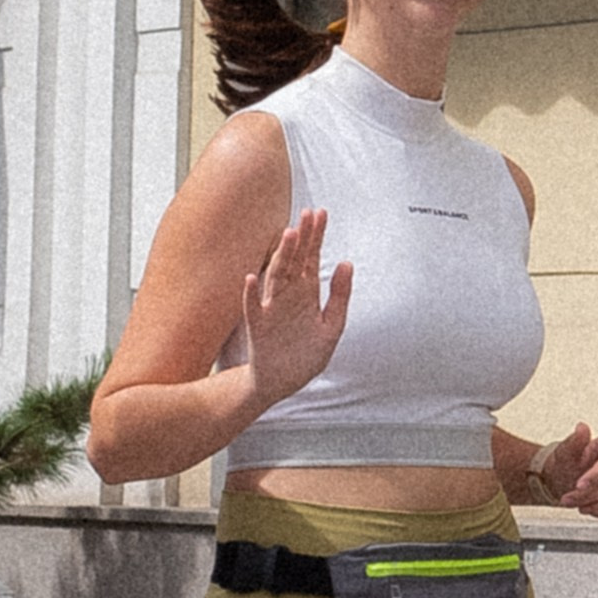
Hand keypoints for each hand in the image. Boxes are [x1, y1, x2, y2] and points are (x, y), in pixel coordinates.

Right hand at [238, 207, 352, 414]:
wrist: (278, 384)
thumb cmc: (304, 356)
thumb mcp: (332, 327)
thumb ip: (340, 297)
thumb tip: (347, 263)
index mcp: (307, 295)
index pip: (311, 259)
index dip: (317, 237)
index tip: (321, 213)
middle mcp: (288, 297)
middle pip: (294, 261)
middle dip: (302, 238)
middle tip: (308, 214)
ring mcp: (271, 310)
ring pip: (276, 277)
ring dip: (281, 257)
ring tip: (288, 235)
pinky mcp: (257, 328)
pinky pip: (252, 309)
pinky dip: (251, 294)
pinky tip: (251, 278)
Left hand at [535, 423, 597, 520]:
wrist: (568, 479)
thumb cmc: (569, 463)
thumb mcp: (566, 452)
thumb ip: (573, 442)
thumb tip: (581, 428)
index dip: (597, 474)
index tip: (579, 485)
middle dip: (592, 493)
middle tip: (570, 499)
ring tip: (578, 506)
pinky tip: (591, 509)